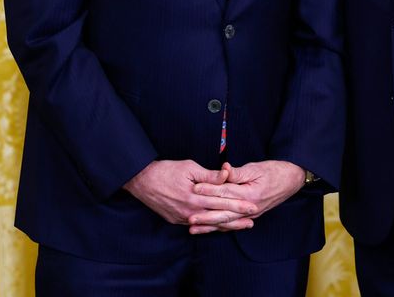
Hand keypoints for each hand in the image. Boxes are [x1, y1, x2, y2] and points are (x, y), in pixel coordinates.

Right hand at [123, 160, 255, 229]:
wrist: (141, 181)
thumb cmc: (166, 170)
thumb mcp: (189, 167)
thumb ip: (209, 175)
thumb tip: (226, 174)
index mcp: (194, 197)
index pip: (221, 202)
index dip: (238, 205)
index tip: (252, 206)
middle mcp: (189, 211)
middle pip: (217, 216)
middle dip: (236, 219)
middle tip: (252, 220)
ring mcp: (182, 219)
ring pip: (208, 224)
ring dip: (225, 225)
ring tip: (240, 226)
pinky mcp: (176, 220)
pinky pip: (197, 225)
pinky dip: (210, 226)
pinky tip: (219, 226)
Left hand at [189, 160, 305, 233]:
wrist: (291, 180)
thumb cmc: (273, 171)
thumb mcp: (256, 168)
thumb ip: (237, 172)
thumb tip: (223, 169)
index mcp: (251, 194)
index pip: (226, 193)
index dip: (209, 190)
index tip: (194, 189)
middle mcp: (251, 208)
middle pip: (224, 213)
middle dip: (206, 216)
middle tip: (189, 218)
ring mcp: (251, 214)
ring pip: (227, 222)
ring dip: (210, 226)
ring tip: (193, 228)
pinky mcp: (250, 216)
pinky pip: (233, 224)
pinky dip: (220, 227)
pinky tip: (208, 229)